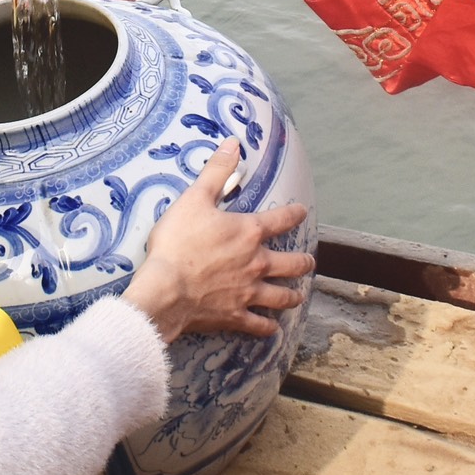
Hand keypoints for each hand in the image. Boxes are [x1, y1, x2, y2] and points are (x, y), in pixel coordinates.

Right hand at [122, 144, 311, 342]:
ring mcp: (249, 293)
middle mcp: (257, 264)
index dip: (294, 214)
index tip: (303, 212)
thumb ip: (216, 172)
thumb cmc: (178, 243)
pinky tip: (273, 330)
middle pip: (291, 264)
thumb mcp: (195, 199)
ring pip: (281, 296)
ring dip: (292, 295)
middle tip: (308, 262)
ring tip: (298, 295)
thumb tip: (233, 143)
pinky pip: (259, 325)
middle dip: (302, 262)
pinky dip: (267, 328)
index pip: (281, 219)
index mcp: (249, 233)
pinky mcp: (236, 316)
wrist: (166, 290)